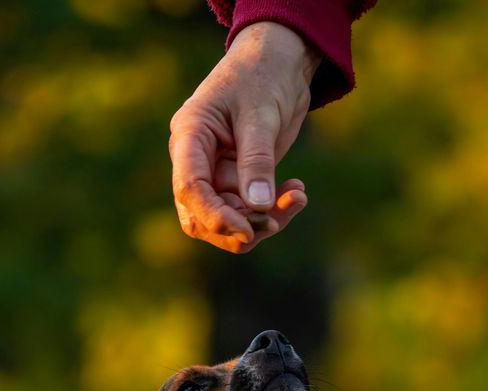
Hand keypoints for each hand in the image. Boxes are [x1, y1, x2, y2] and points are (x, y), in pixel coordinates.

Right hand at [169, 22, 319, 252]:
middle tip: (277, 219)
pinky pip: (250, 212)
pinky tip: (298, 193)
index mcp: (190, 136)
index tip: (248, 230)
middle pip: (202, 217)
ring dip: (261, 223)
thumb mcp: (260, 114)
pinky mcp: (238, 181)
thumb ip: (257, 161)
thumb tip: (258, 207)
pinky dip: (275, 211)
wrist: (280, 62)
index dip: (215, 216)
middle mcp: (196, 160)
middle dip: (239, 227)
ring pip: (227, 221)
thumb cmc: (263, 75)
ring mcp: (216, 173)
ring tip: (297, 198)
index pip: (189, 189)